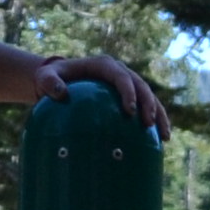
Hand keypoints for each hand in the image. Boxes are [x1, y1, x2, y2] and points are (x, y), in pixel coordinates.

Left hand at [41, 55, 170, 134]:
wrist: (60, 81)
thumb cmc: (52, 79)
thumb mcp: (45, 78)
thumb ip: (50, 83)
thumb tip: (61, 94)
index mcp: (105, 65)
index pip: (122, 77)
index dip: (129, 92)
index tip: (130, 111)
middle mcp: (120, 73)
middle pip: (141, 87)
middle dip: (149, 105)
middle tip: (148, 124)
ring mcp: (127, 86)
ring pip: (150, 98)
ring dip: (159, 116)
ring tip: (165, 137)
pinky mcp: (130, 99)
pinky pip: (146, 110)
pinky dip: (155, 124)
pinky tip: (160, 143)